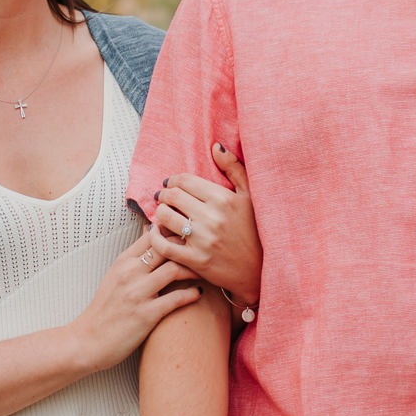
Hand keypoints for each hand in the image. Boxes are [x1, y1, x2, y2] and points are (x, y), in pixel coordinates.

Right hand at [75, 243, 201, 371]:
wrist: (88, 341)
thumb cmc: (105, 310)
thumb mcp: (115, 276)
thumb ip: (134, 258)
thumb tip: (150, 233)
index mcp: (123, 261)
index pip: (152, 235)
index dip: (174, 233)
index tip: (188, 239)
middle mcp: (130, 273)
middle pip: (166, 247)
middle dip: (188, 248)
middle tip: (204, 253)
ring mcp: (138, 293)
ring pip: (174, 269)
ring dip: (194, 270)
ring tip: (204, 273)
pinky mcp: (146, 314)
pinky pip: (176, 298)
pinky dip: (191, 294)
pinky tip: (198, 294)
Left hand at [146, 146, 260, 312]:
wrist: (260, 269)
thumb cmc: (255, 230)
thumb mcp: (250, 196)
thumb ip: (234, 168)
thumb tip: (216, 146)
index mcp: (223, 198)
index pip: (185, 181)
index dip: (173, 180)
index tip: (171, 184)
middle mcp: (211, 218)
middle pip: (172, 197)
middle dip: (164, 195)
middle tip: (164, 197)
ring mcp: (202, 240)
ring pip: (165, 218)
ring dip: (160, 213)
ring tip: (164, 213)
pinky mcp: (195, 260)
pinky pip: (164, 245)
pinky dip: (155, 236)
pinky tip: (156, 232)